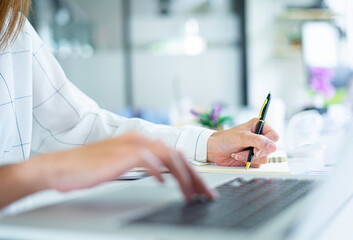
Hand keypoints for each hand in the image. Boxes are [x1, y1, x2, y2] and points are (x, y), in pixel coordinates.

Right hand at [30, 132, 214, 200]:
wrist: (61, 168)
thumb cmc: (87, 169)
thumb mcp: (120, 163)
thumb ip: (141, 161)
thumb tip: (160, 167)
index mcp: (140, 141)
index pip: (174, 155)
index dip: (190, 172)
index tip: (199, 188)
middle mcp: (139, 140)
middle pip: (178, 155)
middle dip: (196, 176)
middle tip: (206, 194)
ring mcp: (132, 145)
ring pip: (170, 157)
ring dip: (184, 177)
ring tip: (191, 194)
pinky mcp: (124, 154)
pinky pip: (151, 161)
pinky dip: (161, 173)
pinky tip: (164, 184)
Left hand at [207, 118, 278, 167]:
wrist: (215, 149)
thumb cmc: (226, 139)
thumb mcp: (242, 137)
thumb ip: (258, 141)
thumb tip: (272, 146)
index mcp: (260, 126)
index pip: (274, 136)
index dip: (268, 143)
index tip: (256, 147)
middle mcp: (261, 137)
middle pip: (271, 149)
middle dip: (256, 152)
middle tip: (246, 150)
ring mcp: (257, 149)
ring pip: (265, 158)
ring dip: (250, 158)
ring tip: (238, 153)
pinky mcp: (254, 158)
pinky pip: (258, 164)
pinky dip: (248, 162)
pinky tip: (238, 157)